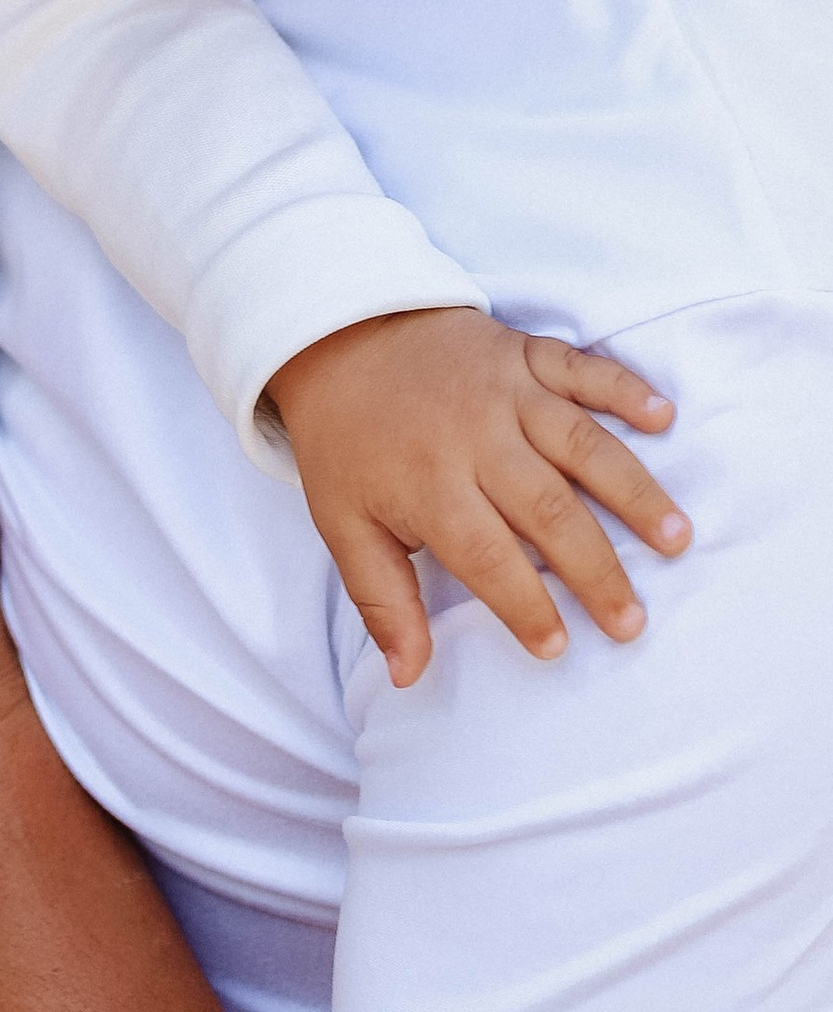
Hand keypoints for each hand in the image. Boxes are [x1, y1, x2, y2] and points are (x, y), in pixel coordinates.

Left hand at [264, 310, 690, 684]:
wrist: (336, 333)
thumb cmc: (348, 441)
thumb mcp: (342, 523)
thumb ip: (381, 601)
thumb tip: (408, 678)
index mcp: (429, 483)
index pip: (487, 556)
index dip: (523, 605)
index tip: (556, 647)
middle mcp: (475, 436)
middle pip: (548, 508)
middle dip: (595, 569)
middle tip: (633, 621)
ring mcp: (505, 389)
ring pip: (581, 443)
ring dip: (633, 489)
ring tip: (676, 537)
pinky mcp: (524, 351)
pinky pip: (582, 367)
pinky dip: (625, 388)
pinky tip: (664, 416)